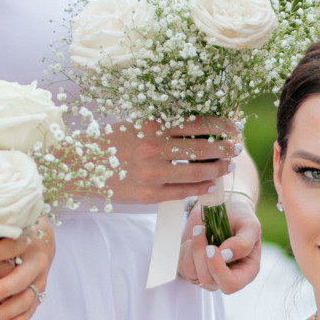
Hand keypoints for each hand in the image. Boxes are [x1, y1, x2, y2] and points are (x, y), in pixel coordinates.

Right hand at [112, 118, 236, 208]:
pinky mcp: (149, 195)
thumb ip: (164, 127)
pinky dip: (201, 188)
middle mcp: (154, 149)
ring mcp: (152, 174)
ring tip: (227, 166)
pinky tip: (211, 184)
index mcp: (152, 128)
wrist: (82, 166)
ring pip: (196, 173)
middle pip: (201, 149)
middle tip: (236, 147)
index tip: (232, 127)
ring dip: (216, 169)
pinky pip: (182, 192)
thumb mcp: (136, 126)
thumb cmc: (111, 143)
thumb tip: (198, 127)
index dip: (219, 127)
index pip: (196, 125)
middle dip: (224, 148)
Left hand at [178, 193, 262, 292]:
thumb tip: (226, 255)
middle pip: (208, 281)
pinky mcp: (193, 268)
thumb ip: (244, 242)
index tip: (212, 247)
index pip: (230, 285)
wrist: (222, 205)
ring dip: (193, 249)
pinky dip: (186, 250)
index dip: (218, 270)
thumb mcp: (250, 225)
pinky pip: (182, 266)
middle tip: (203, 231)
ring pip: (192, 273)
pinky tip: (195, 240)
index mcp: (245, 272)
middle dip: (201, 256)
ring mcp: (208, 274)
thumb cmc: (240, 216)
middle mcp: (226, 277)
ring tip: (200, 230)